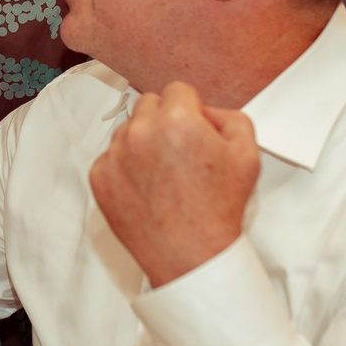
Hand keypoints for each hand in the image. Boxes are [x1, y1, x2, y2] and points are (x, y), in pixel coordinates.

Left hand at [88, 83, 258, 288]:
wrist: (191, 255)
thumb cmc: (218, 209)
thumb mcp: (247, 154)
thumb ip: (230, 117)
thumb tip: (206, 111)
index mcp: (177, 119)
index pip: (177, 90)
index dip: (190, 110)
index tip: (194, 130)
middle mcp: (140, 132)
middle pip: (149, 104)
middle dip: (165, 121)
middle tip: (180, 152)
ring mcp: (115, 155)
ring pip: (128, 130)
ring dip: (143, 142)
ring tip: (165, 174)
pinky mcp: (99, 177)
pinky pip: (111, 157)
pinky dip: (125, 167)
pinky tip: (147, 188)